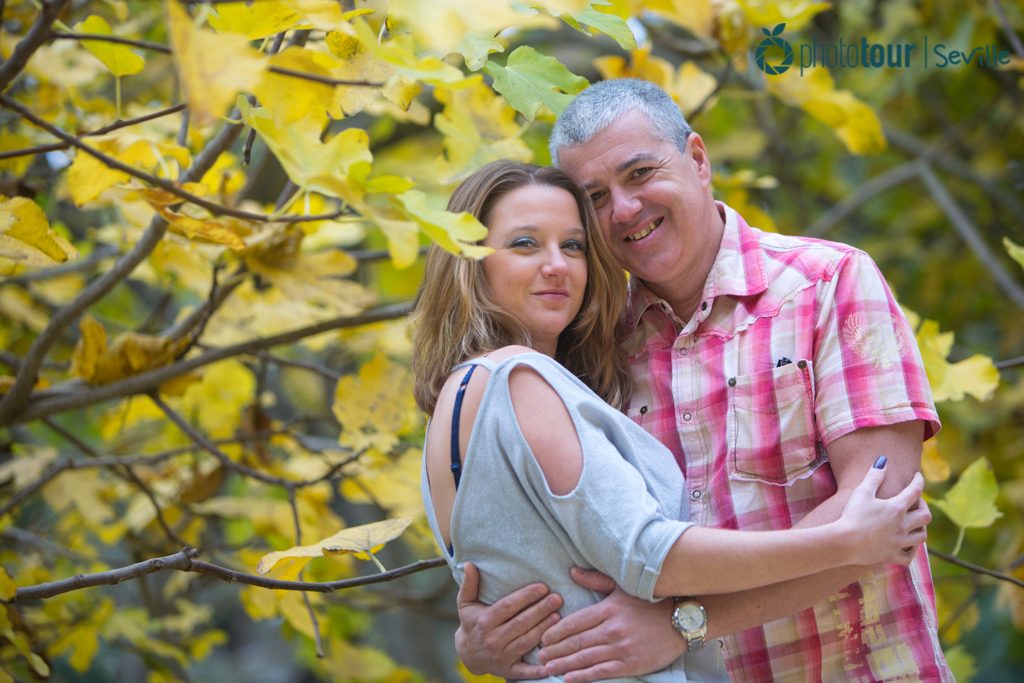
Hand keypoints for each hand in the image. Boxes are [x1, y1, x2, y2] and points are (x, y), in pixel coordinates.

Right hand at [455, 562, 562, 678]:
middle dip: (540, 610)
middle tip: (557, 599)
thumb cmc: (471, 623)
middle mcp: (493, 639)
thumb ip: (469, 584)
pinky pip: (526, 671)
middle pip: (520, 623)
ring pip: (526, 641)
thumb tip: (469, 564)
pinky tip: (553, 661)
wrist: (468, 654)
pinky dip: (539, 669)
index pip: (508, 607)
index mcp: (484, 621)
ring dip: (543, 629)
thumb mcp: (466, 604)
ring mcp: (502, 656)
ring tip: (559, 617)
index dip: (526, 596)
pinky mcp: (509, 671)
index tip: (543, 587)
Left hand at [537, 568, 684, 682]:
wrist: (681, 619)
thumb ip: (595, 579)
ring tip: (547, 668)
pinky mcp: (631, 663)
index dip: (556, 631)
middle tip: (538, 655)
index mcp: (608, 609)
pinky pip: (602, 671)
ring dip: (563, 664)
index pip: (574, 622)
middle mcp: (612, 629)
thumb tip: (572, 571)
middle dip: (554, 650)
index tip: (543, 637)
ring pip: (585, 658)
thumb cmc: (650, 601)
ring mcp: (621, 648)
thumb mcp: (622, 585)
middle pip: (576, 642)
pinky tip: (569, 678)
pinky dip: (583, 676)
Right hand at [838, 461, 930, 565]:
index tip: (917, 476)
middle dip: (924, 507)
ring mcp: (898, 542)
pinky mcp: (891, 556)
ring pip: (921, 537)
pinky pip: (908, 556)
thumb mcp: (862, 492)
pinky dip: (911, 551)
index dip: (918, 481)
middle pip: (925, 516)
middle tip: (917, 503)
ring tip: (914, 524)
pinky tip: (906, 546)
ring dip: (921, 529)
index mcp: (896, 508)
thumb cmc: (852, 515)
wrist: (844, 542)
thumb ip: (874, 476)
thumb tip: (883, 460)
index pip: (915, 491)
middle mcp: (903, 526)